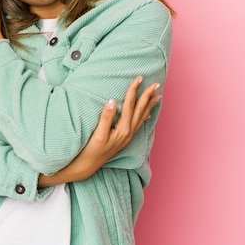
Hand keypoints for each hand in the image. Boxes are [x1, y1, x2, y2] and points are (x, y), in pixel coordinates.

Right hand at [38, 76, 160, 186]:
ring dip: (149, 105)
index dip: (134, 90)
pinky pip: (137, 124)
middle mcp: (128, 132)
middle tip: (156, 84)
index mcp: (122, 129)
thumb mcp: (97, 134)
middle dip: (147, 96)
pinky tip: (147, 114)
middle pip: (139, 110)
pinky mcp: (124, 138)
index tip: (139, 78)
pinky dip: (143, 116)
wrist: (88, 166)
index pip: (129, 105)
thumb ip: (106, 117)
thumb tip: (112, 101)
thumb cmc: (91, 150)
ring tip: (157, 96)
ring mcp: (127, 136)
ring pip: (141, 117)